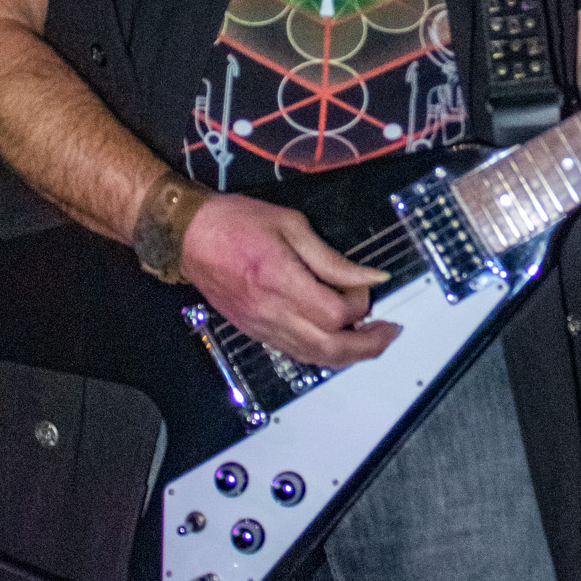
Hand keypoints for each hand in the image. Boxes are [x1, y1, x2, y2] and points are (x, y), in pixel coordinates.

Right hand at [180, 195, 401, 369]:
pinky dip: (324, 354)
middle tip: (390, 333)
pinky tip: (338, 341)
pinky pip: (296, 354)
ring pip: (315, 358)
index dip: (361, 305)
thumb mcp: (292, 226)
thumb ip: (332, 259)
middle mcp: (271, 312)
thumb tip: (371, 277)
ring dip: (350, 355)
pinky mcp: (256, 332)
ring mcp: (262, 327)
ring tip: (372, 340)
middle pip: (330, 348)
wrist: (190, 237)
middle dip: (368, 346)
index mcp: (280, 281)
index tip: (368, 286)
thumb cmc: (237, 223)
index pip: (335, 314)